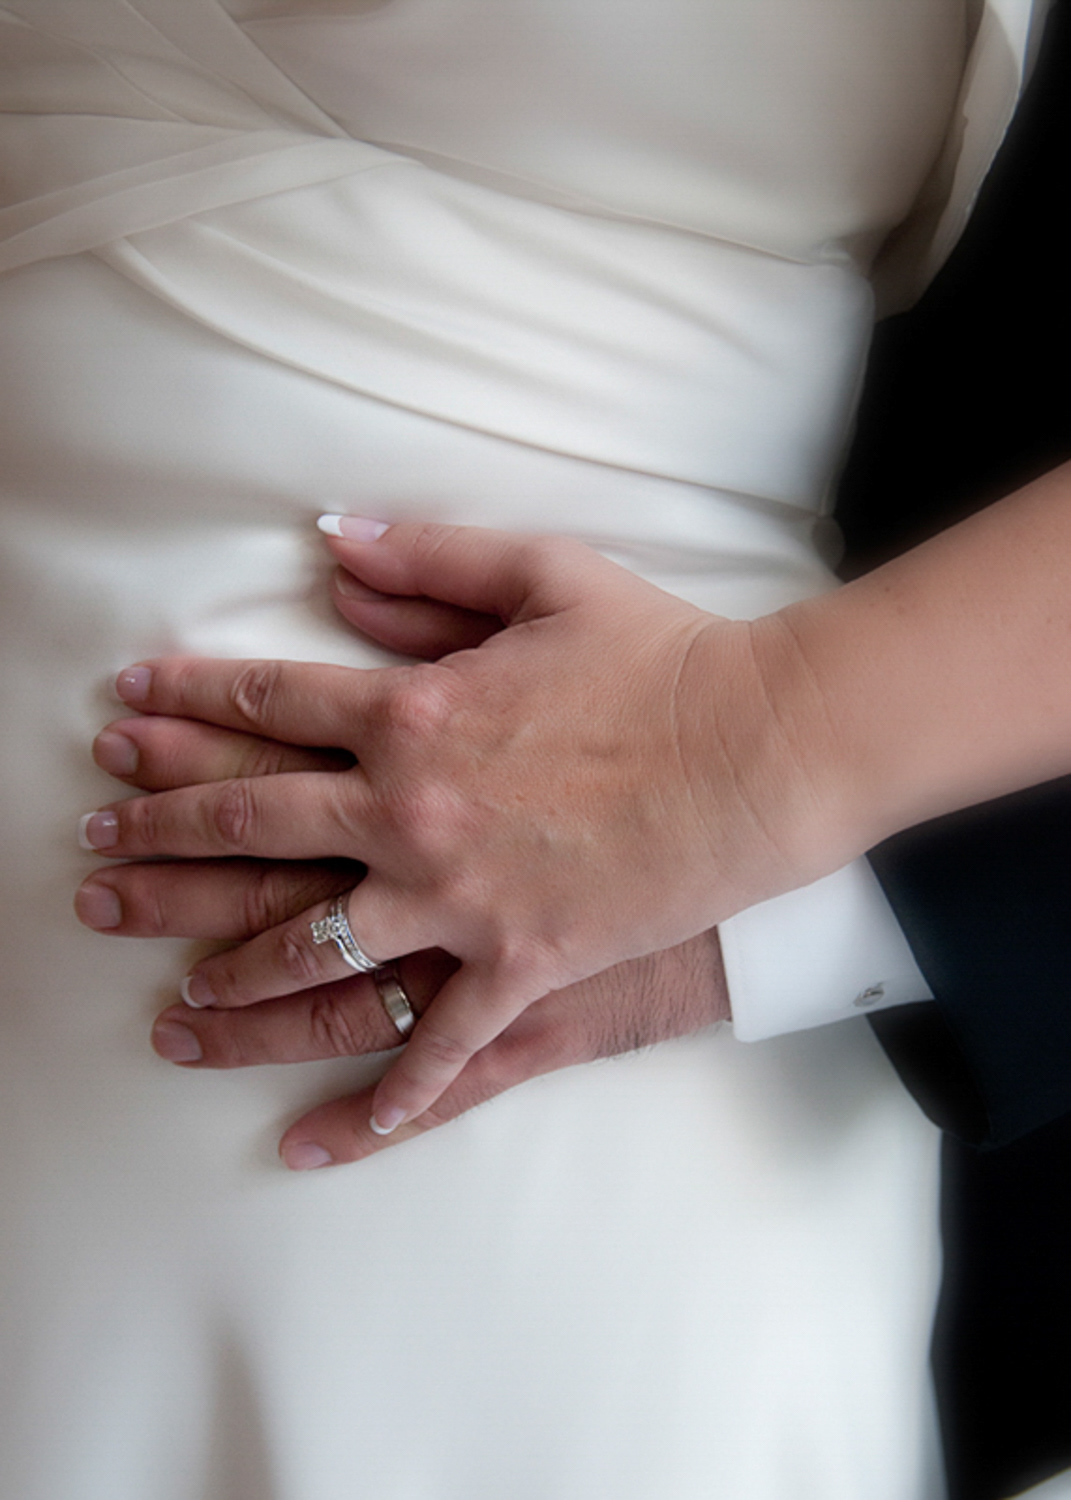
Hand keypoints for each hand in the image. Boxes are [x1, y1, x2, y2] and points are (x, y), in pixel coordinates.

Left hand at [77, 522, 818, 1133]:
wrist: (764, 750)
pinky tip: (327, 1139)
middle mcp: (411, 813)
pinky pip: (439, 1048)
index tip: (120, 718)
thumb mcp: (546, 577)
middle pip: (253, 829)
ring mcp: (461, 902)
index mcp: (412, 712)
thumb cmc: (663, 657)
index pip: (266, 706)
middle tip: (89, 860)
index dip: (182, 706)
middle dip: (158, 841)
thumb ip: (428, 562)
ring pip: (313, 951)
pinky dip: (385, 1098)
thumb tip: (330, 543)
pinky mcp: (522, 968)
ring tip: (168, 1003)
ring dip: (230, 976)